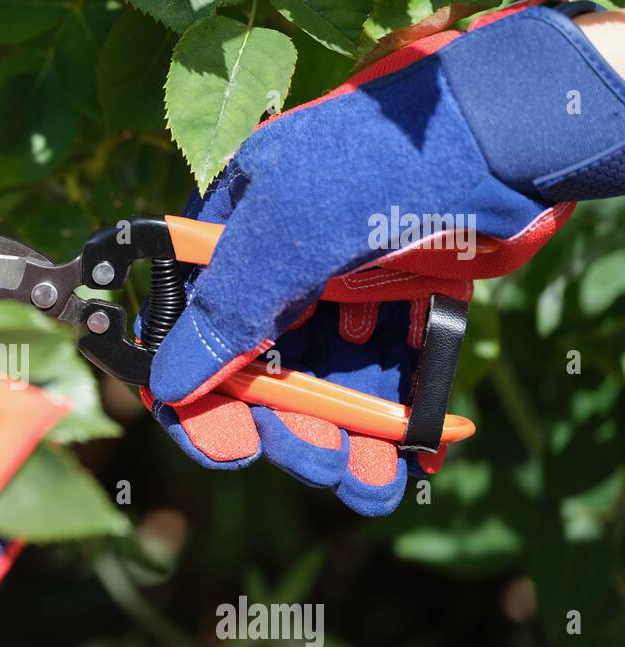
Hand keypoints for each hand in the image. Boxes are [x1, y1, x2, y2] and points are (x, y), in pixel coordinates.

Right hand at [147, 2, 624, 514]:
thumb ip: (227, 310)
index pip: (188, 331)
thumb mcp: (288, 231)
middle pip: (260, 372)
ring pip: (325, 385)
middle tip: (321, 464)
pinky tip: (407, 462)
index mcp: (234, 237)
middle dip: (288, 429)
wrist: (510, 134)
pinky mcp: (405, 308)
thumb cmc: (385, 163)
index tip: (232, 446)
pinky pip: (386, 379)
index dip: (199, 395)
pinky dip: (393, 426)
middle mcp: (282, 269)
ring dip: (342, 442)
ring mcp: (345, 290)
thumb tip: (166, 386)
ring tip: (370, 481)